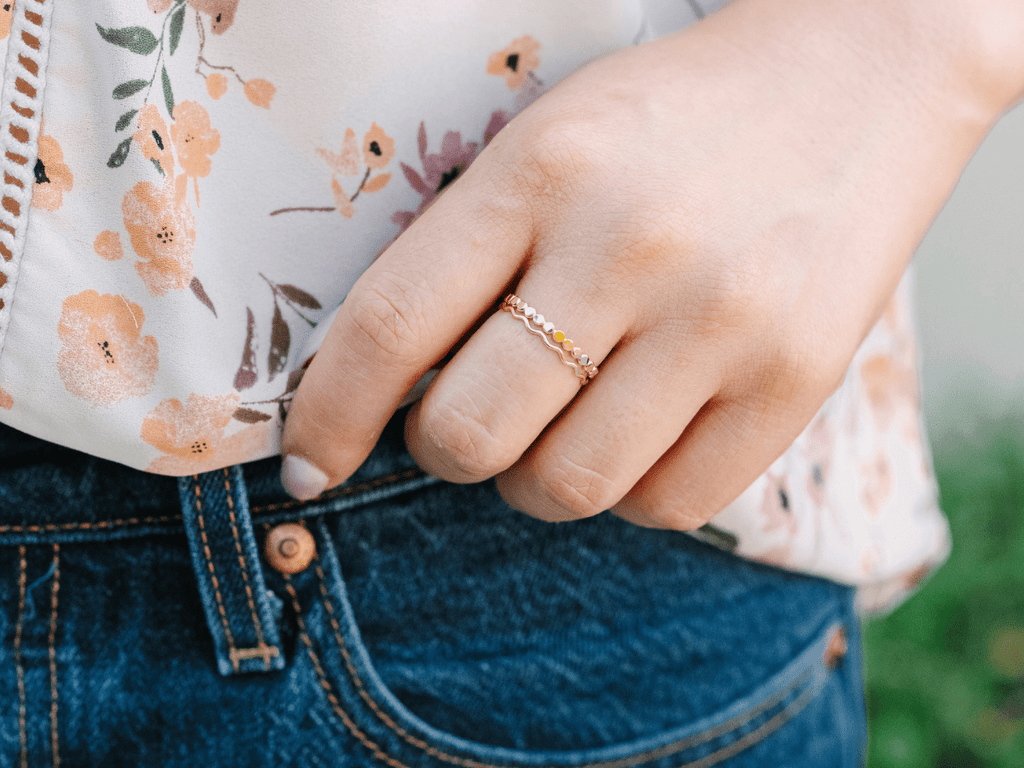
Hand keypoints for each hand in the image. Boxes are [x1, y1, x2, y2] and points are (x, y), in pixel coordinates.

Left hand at [280, 0, 1021, 526]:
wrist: (856, 77)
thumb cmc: (674, 120)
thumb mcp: (550, 145)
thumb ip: (470, 255)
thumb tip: (394, 388)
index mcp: (541, 173)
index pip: (393, 326)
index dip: (329, 416)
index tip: (310, 462)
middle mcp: (628, 249)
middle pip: (472, 434)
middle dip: (444, 452)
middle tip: (465, 425)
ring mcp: (722, 321)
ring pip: (568, 486)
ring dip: (535, 483)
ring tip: (561, 429)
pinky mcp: (796, 381)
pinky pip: (668, 506)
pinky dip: (629, 493)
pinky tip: (639, 435)